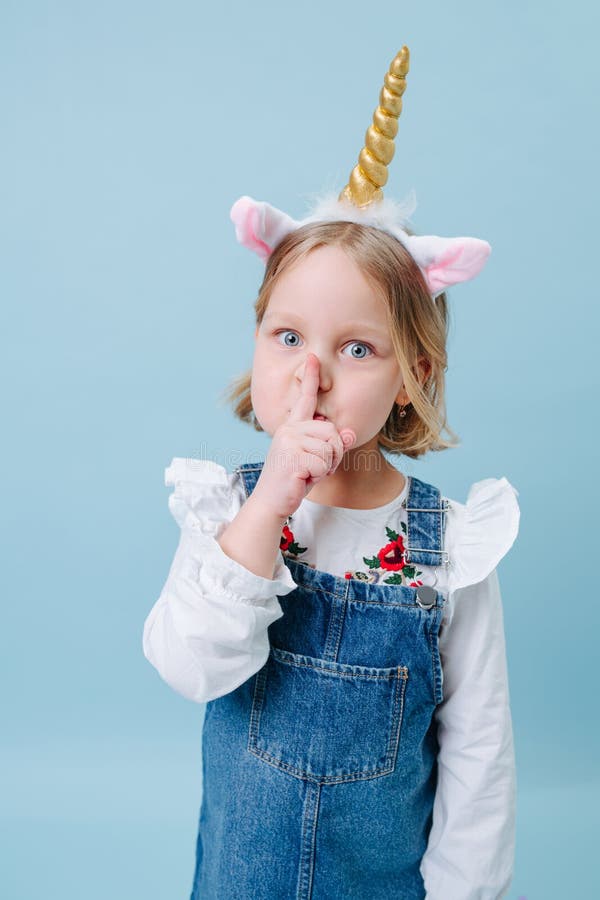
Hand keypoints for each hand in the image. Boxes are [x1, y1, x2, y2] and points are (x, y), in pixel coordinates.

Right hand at [252, 353, 356, 519]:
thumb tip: (350, 434)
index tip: (313, 357)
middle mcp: (290, 429)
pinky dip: (318, 476)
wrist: (272, 501)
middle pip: (332, 432)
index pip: (305, 399)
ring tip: (307, 473)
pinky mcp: (292, 456)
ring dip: (325, 468)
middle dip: (333, 455)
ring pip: (330, 449)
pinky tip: (302, 479)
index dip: (310, 378)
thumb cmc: (294, 480)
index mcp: (294, 426)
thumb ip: (333, 446)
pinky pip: (323, 464)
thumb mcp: (318, 461)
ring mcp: (289, 441)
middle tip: (315, 467)